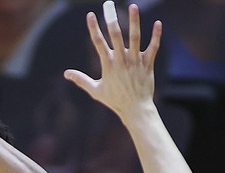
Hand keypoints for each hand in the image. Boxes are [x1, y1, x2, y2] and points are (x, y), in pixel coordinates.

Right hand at [63, 4, 161, 118]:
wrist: (135, 109)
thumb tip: (66, 73)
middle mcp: (122, 61)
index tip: (90, 14)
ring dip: (134, 21)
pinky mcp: (148, 65)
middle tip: (108, 4)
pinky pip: (153, 48)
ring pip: (135, 38)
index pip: (98, 43)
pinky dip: (156, 36)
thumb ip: (81, 80)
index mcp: (108, 65)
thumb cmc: (115, 100)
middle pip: (116, 35)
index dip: (93, 28)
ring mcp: (136, 62)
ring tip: (133, 6)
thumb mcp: (95, 91)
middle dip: (111, 18)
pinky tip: (157, 23)